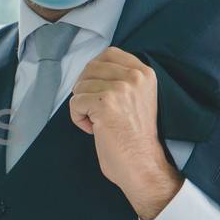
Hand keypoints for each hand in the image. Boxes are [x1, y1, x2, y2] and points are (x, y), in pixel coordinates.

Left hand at [68, 47, 183, 219]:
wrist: (142, 165)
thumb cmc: (135, 137)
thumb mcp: (137, 97)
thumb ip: (122, 79)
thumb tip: (91, 70)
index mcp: (145, 73)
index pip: (109, 54)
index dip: (96, 73)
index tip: (100, 93)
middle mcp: (135, 76)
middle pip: (90, 68)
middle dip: (86, 89)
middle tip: (97, 110)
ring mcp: (120, 88)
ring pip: (80, 86)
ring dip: (82, 106)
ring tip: (98, 122)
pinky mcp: (104, 103)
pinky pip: (75, 103)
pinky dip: (78, 118)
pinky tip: (94, 129)